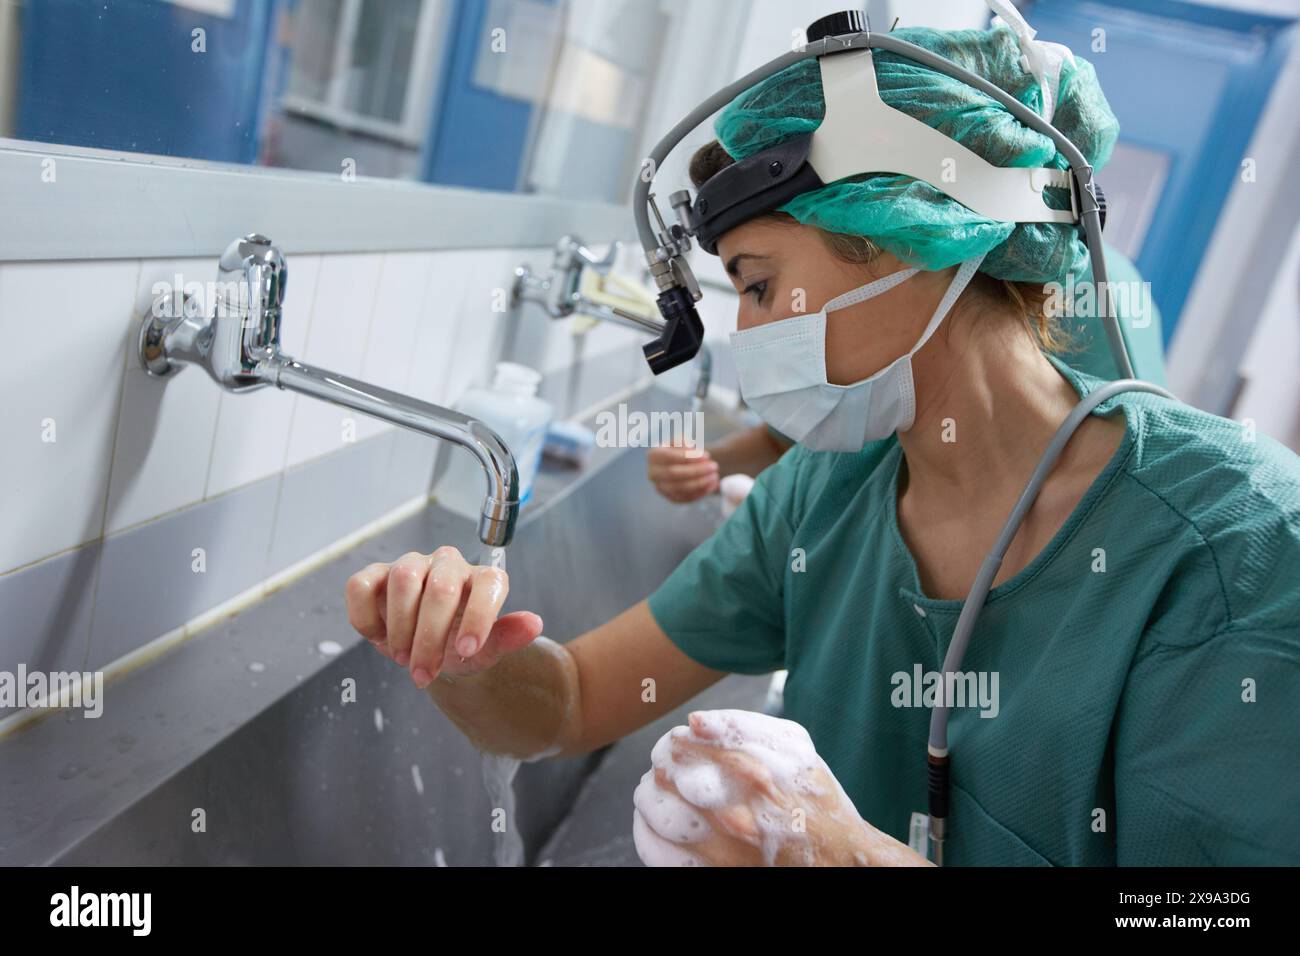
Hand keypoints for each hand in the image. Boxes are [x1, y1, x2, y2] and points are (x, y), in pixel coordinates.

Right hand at [344, 547, 542, 689]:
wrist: (430, 649)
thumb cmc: (460, 643)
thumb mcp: (486, 649)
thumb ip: (508, 637)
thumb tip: (533, 623)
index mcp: (482, 579)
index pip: (489, 583)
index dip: (479, 616)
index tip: (467, 651)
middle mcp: (448, 565)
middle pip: (441, 587)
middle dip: (430, 637)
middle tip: (423, 673)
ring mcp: (412, 565)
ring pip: (404, 580)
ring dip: (401, 628)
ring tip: (403, 658)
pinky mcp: (377, 574)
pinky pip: (362, 584)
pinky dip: (365, 617)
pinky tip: (377, 637)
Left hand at [633, 710, 928, 866]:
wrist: (838, 858)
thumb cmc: (812, 795)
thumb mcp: (793, 746)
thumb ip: (744, 726)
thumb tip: (693, 722)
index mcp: (760, 772)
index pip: (693, 743)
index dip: (679, 740)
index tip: (679, 740)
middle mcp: (742, 812)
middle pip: (670, 777)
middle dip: (662, 764)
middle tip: (663, 763)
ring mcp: (727, 850)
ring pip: (660, 815)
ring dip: (648, 796)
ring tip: (652, 789)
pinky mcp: (716, 874)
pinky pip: (660, 855)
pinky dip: (647, 833)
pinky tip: (652, 822)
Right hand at [647, 442, 719, 502]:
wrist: (681, 465)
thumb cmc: (682, 450)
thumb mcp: (682, 441)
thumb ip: (684, 442)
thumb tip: (689, 447)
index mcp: (653, 455)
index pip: (669, 456)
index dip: (688, 457)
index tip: (707, 455)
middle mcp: (653, 473)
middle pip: (674, 473)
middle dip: (696, 471)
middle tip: (715, 466)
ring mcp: (661, 488)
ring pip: (680, 488)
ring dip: (700, 483)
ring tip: (715, 476)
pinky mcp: (671, 498)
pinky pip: (686, 498)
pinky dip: (701, 492)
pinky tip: (713, 484)